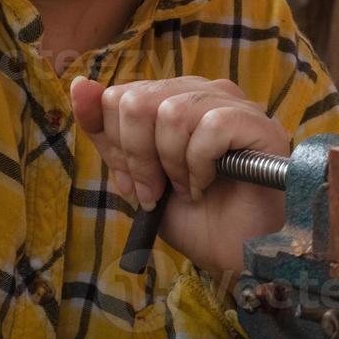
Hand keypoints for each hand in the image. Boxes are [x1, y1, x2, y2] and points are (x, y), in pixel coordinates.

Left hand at [69, 75, 289, 279]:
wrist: (235, 253)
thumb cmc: (193, 216)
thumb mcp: (136, 177)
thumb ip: (108, 135)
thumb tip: (79, 84)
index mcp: (174, 98)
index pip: (120, 95)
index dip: (119, 147)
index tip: (137, 184)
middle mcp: (204, 92)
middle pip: (139, 99)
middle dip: (138, 156)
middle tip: (157, 191)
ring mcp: (235, 105)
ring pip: (173, 112)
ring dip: (172, 165)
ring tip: (186, 189)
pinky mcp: (259, 124)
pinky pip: (212, 127)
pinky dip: (200, 165)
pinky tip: (208, 184)